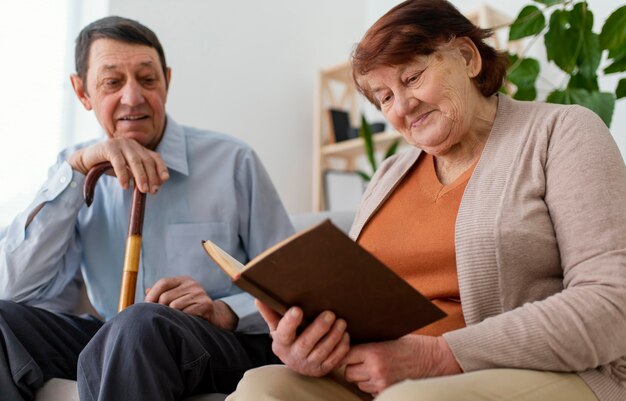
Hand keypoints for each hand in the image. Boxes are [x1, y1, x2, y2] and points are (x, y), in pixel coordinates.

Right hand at [68, 137, 168, 192]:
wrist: (86, 162)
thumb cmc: (108, 167)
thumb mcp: (128, 172)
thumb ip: (140, 176)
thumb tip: (155, 187)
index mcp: (139, 148)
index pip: (155, 157)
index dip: (161, 168)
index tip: (164, 180)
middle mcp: (132, 144)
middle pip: (147, 161)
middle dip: (151, 177)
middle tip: (152, 191)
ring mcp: (120, 143)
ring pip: (135, 161)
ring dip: (140, 177)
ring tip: (142, 190)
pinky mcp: (109, 147)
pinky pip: (119, 162)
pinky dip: (123, 175)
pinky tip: (124, 186)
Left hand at [145, 275, 237, 329]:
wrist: (214, 317)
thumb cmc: (190, 308)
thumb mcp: (177, 297)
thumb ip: (163, 294)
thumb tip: (146, 291)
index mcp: (184, 280)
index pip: (163, 283)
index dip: (152, 295)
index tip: (145, 306)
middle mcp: (193, 284)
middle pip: (166, 296)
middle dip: (159, 309)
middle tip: (159, 317)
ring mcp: (200, 293)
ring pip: (174, 306)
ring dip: (171, 316)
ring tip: (173, 321)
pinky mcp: (206, 305)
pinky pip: (186, 313)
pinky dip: (181, 320)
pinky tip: (183, 322)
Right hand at [256, 300, 349, 376]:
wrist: (297, 362)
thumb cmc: (288, 338)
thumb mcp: (277, 327)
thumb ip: (270, 313)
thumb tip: (258, 298)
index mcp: (281, 343)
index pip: (283, 332)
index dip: (290, 322)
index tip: (297, 310)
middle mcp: (294, 356)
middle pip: (307, 343)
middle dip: (319, 328)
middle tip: (330, 314)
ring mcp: (309, 364)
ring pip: (323, 351)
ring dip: (334, 336)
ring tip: (341, 322)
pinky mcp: (322, 369)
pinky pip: (334, 360)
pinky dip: (341, 348)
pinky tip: (345, 335)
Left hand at [343, 335, 461, 394]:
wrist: (434, 358)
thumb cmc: (412, 345)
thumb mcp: (387, 338)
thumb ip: (369, 344)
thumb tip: (348, 344)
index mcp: (373, 352)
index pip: (345, 355)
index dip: (344, 353)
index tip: (346, 350)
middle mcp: (375, 369)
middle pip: (349, 373)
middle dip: (352, 367)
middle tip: (361, 360)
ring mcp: (381, 383)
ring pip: (359, 384)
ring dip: (362, 377)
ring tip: (375, 367)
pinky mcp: (388, 392)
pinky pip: (370, 391)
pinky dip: (372, 385)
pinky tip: (382, 375)